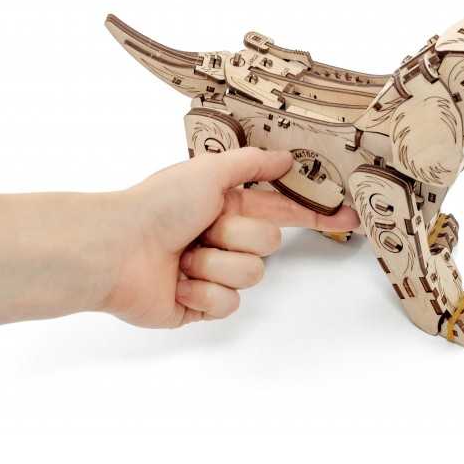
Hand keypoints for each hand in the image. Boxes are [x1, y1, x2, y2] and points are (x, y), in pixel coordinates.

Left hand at [100, 148, 358, 328]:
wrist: (117, 250)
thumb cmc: (158, 205)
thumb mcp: (209, 171)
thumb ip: (252, 163)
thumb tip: (285, 158)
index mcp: (227, 206)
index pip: (281, 211)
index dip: (313, 214)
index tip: (346, 217)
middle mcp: (222, 238)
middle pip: (269, 245)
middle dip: (238, 236)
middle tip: (204, 228)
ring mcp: (213, 274)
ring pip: (250, 275)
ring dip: (216, 264)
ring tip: (184, 257)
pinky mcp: (200, 306)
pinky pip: (228, 304)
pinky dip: (203, 292)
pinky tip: (178, 282)